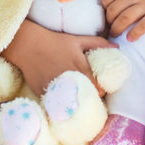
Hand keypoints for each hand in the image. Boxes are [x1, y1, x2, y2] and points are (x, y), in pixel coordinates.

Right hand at [1, 19, 115, 94]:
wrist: (27, 45)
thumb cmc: (54, 41)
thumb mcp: (77, 39)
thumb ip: (98, 42)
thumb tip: (117, 46)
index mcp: (81, 68)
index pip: (99, 90)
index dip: (101, 91)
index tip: (99, 89)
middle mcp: (70, 79)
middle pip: (87, 98)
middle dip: (89, 97)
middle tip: (88, 94)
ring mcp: (57, 88)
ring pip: (72, 104)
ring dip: (75, 102)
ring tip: (75, 99)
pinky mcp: (44, 93)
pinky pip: (56, 104)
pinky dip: (60, 103)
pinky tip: (60, 99)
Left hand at [103, 0, 144, 41]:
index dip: (104, 8)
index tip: (106, 14)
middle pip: (114, 11)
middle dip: (108, 22)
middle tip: (109, 27)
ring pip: (125, 19)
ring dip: (117, 29)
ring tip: (115, 34)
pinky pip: (143, 26)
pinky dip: (134, 34)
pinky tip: (130, 38)